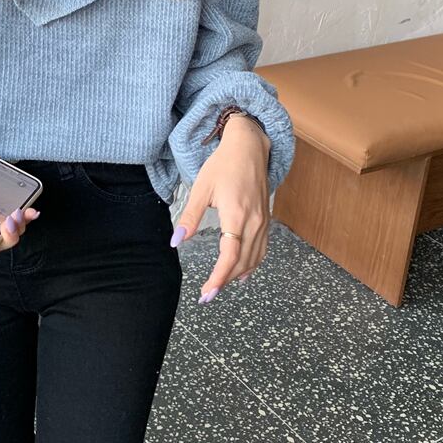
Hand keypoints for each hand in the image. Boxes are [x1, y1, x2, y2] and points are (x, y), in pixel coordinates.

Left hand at [171, 115, 270, 301]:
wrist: (250, 147)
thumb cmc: (223, 164)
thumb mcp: (200, 188)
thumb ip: (189, 216)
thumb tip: (176, 241)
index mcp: (236, 215)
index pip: (229, 257)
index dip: (218, 278)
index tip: (207, 292)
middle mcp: (253, 222)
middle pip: (242, 262)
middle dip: (225, 281)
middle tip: (208, 295)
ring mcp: (263, 221)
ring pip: (254, 258)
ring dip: (238, 275)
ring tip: (221, 286)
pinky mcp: (266, 219)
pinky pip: (262, 248)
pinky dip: (253, 264)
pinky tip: (243, 272)